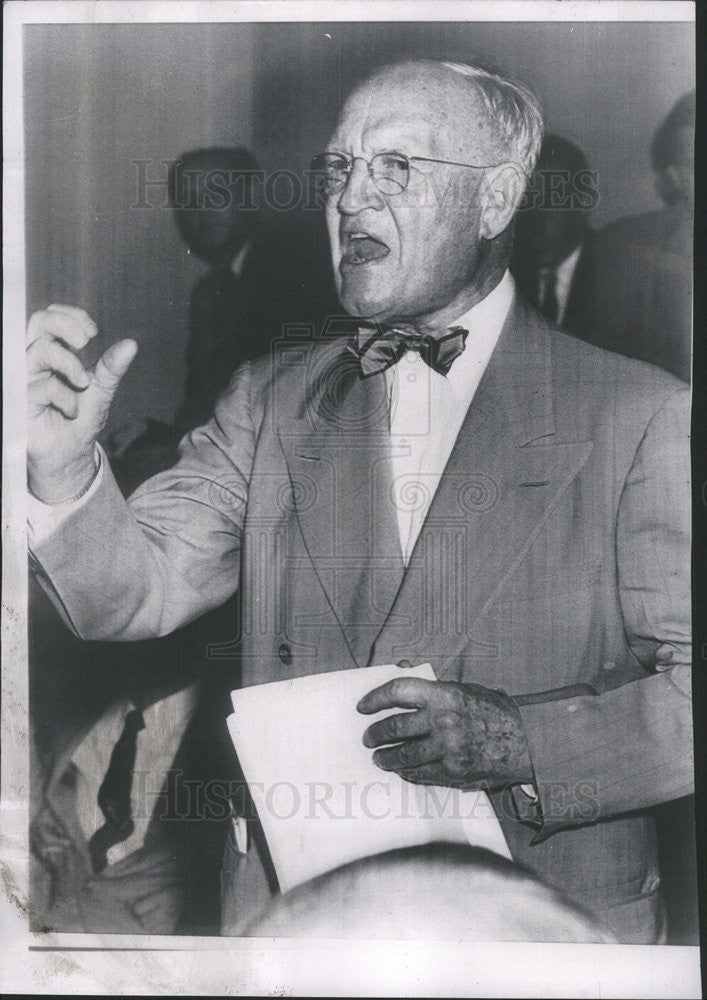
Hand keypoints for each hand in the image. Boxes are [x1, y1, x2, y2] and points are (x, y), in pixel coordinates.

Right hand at [26, 304, 137, 500]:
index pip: (50, 318)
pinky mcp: (20, 401)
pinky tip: (72, 411)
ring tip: (84, 383)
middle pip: (38, 322)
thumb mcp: (101, 390)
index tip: (92, 332)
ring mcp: (23, 379)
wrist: (71, 454)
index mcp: (50, 352)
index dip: (71, 317)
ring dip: (70, 364)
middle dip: (65, 325)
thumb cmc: (81, 419)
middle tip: (85, 342)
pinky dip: (65, 398)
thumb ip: (112, 367)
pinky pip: (43, 386)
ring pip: (40, 350)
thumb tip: (131, 344)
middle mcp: (33, 361)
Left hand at [358, 675, 532, 790]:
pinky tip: (403, 770)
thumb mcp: (466, 689)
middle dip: (376, 734)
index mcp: (444, 695)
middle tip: (368, 738)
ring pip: (404, 755)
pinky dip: (408, 772)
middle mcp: (443, 721)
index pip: (398, 691)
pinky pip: (421, 774)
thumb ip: (434, 687)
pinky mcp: (454, 771)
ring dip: (387, 758)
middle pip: (395, 728)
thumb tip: (402, 670)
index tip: (363, 707)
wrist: (527, 740)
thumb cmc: (494, 712)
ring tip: (380, 758)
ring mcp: (448, 748)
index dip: (375, 698)